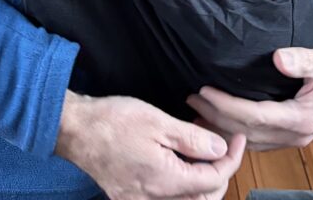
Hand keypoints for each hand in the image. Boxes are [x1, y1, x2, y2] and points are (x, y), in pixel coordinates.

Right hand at [55, 90, 245, 199]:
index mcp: (165, 181)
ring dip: (202, 181)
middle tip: (224, 145)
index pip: (213, 180)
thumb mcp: (157, 121)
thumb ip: (192, 139)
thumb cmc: (113, 120)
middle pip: (203, 199)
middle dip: (220, 173)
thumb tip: (220, 150)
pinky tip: (180, 160)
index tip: (237, 138)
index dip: (231, 159)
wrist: (75, 129)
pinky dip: (181, 184)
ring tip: (204, 150)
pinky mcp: (129, 198)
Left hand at [186, 44, 312, 150]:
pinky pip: (258, 139)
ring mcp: (294, 137)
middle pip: (247, 132)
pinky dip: (236, 132)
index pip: (254, 116)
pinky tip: (220, 122)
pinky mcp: (291, 133)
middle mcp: (296, 133)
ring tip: (196, 112)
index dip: (226, 106)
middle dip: (217, 117)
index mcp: (301, 117)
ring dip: (223, 127)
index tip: (204, 90)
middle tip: (190, 99)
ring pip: (251, 140)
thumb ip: (303, 59)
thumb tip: (279, 58)